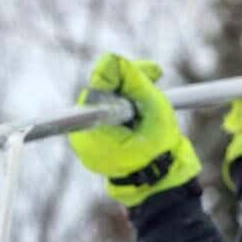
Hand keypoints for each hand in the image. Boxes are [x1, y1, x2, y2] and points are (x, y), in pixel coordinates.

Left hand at [67, 53, 200, 205]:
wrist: (158, 181)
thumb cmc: (159, 150)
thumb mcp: (154, 110)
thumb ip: (134, 82)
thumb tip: (113, 60)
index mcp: (95, 132)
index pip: (97, 88)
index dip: (120, 75)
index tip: (146, 73)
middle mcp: (83, 136)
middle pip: (100, 93)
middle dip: (128, 83)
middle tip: (156, 75)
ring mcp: (85, 140)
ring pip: (104, 101)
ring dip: (128, 93)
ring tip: (155, 87)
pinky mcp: (92, 140)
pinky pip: (104, 114)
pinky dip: (123, 106)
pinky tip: (143, 103)